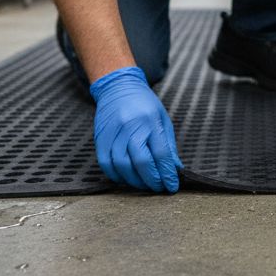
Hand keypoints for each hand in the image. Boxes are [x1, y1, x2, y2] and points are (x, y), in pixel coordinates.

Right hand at [89, 67, 181, 191]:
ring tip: (144, 185)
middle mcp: (130, 127)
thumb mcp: (162, 119)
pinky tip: (126, 178)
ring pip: (122, 165)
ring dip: (134, 181)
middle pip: (141, 161)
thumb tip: (175, 169)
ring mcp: (113, 132)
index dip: (167, 173)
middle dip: (152, 180)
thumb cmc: (144, 104)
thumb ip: (168, 145)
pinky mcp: (100, 137)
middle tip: (159, 188)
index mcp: (150, 121)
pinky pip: (106, 163)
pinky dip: (116, 175)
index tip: (172, 186)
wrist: (118, 87)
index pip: (160, 153)